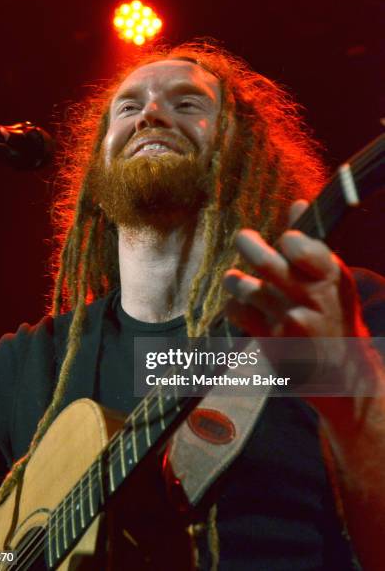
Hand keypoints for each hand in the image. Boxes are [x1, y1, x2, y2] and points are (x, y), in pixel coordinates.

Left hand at [223, 200, 366, 340]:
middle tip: (243, 238)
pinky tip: (244, 307)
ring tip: (236, 280)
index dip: (288, 239)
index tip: (284, 240)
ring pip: (245, 286)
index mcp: (330, 276)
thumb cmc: (332, 313)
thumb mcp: (332, 278)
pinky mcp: (271, 340)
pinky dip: (234, 305)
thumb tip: (297, 204)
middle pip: (264, 262)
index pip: (301, 247)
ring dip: (236, 280)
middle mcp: (311, 298)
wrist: (339, 370)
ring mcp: (290, 321)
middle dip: (247, 243)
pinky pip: (236, 311)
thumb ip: (311, 243)